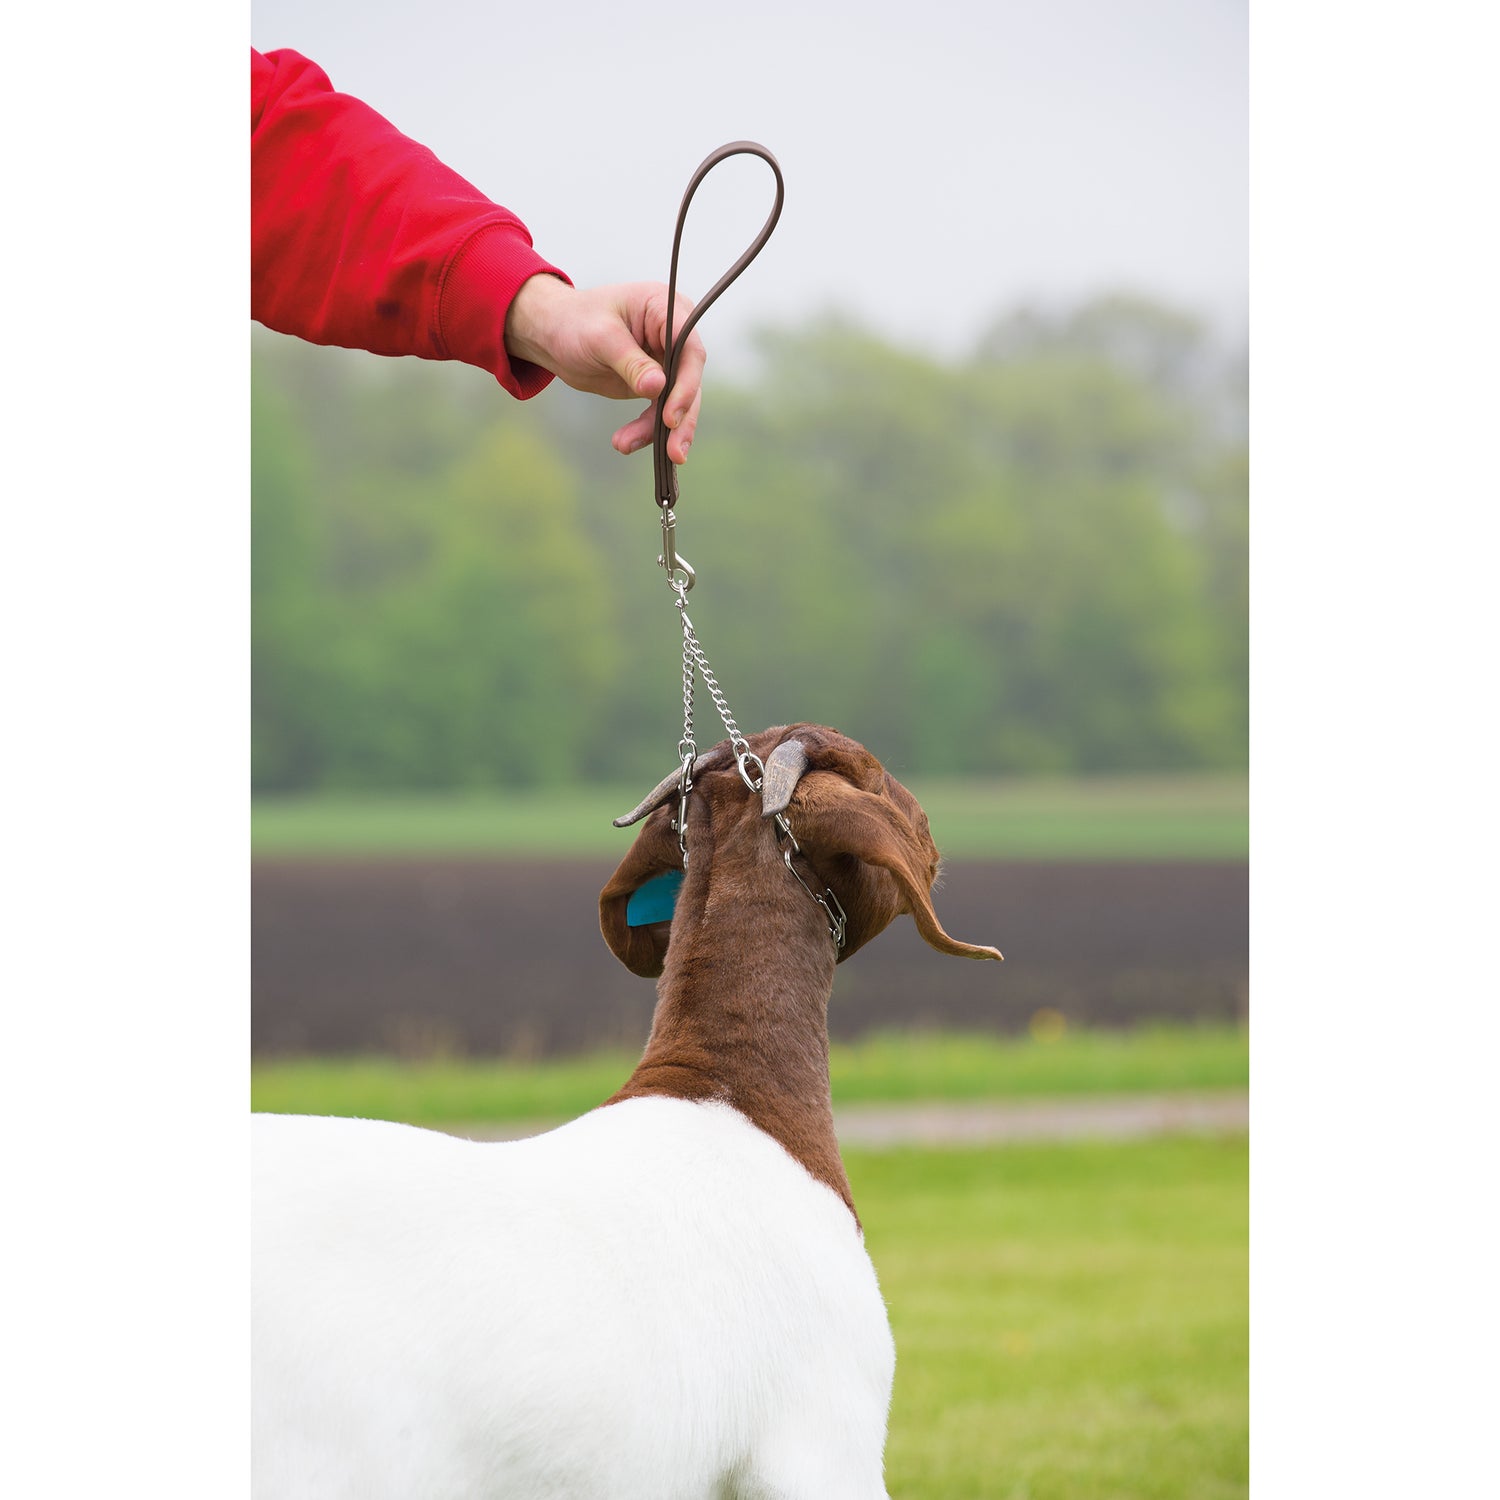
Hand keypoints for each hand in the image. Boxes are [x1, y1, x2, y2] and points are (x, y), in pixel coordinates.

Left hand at [504, 276, 704, 462]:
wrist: (553, 334)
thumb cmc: (574, 321)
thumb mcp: (600, 338)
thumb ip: (631, 362)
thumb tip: (658, 388)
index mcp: (664, 308)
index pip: (689, 350)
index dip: (686, 385)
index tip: (671, 417)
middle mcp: (673, 334)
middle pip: (690, 380)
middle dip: (681, 419)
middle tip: (675, 453)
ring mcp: (666, 360)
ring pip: (678, 402)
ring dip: (661, 432)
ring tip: (628, 446)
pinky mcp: (655, 383)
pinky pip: (659, 412)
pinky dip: (646, 430)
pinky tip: (624, 442)